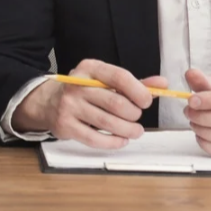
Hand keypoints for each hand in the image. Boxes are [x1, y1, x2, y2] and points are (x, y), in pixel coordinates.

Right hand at [12, 59, 163, 148]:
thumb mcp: (105, 80)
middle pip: (116, 103)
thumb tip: (162, 83)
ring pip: (108, 123)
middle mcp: (77, 85)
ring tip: (134, 131)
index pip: (119, 77)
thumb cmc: (84, 91)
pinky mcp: (65, 125)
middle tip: (136, 118)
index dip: (139, 91)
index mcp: (89, 68)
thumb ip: (134, 83)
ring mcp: (69, 106)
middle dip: (134, 115)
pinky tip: (120, 140)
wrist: (48, 101)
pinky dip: (114, 142)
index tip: (147, 102)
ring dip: (128, 131)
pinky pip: (95, 139)